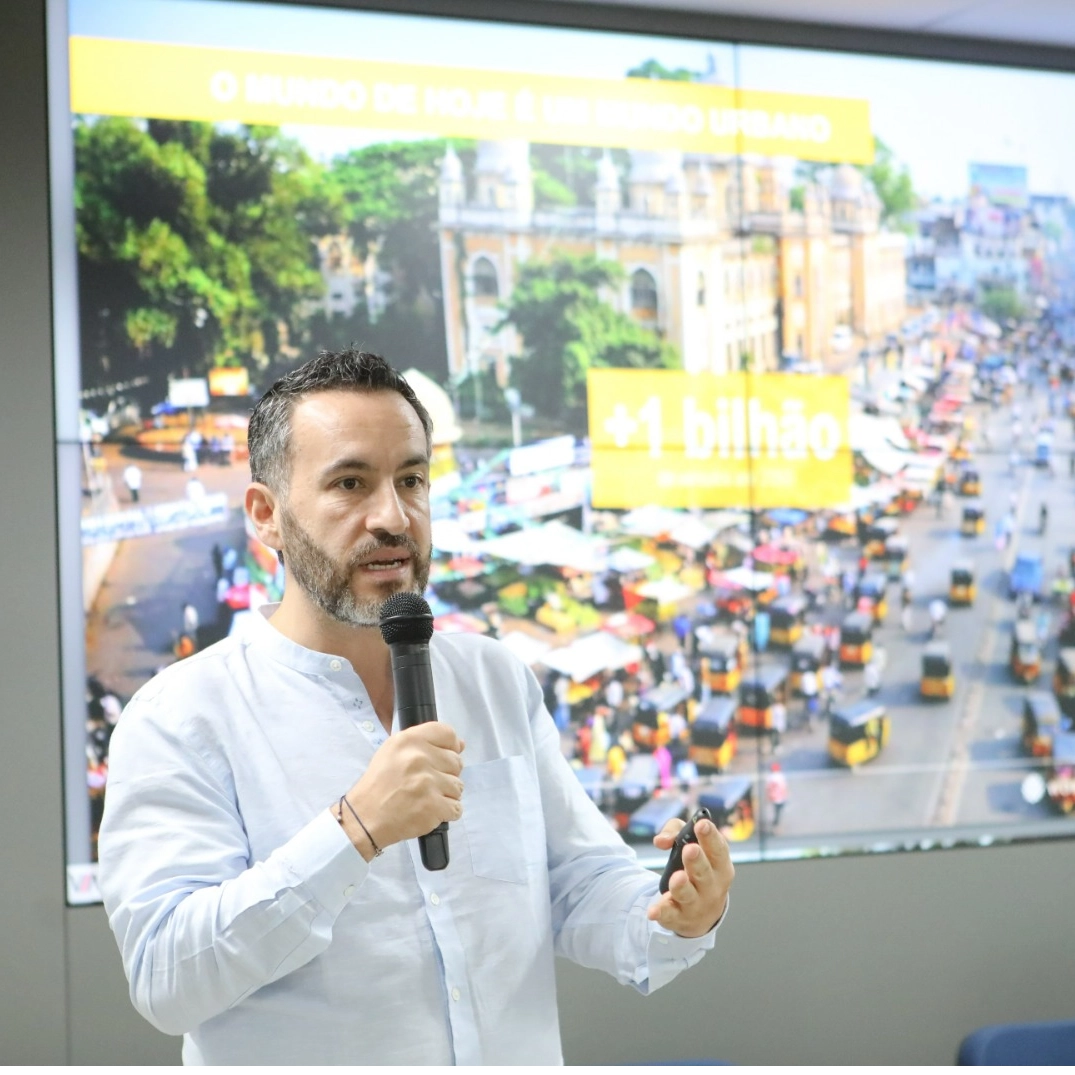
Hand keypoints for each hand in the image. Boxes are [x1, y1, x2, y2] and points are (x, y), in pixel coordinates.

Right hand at [342, 724, 464, 859]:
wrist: (365, 818)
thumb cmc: (379, 783)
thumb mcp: (393, 751)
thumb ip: (425, 743)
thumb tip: (460, 745)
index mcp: (409, 740)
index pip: (447, 734)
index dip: (451, 746)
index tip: (444, 758)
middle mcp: (420, 757)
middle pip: (456, 762)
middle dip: (447, 774)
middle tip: (428, 784)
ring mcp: (428, 783)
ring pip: (458, 786)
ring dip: (447, 794)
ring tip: (427, 798)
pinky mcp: (433, 806)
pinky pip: (457, 807)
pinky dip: (447, 812)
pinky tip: (431, 811)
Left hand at [647, 817, 733, 937]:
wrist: (703, 913)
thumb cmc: (698, 869)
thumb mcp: (691, 844)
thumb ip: (676, 832)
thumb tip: (661, 840)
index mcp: (720, 865)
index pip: (718, 850)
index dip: (710, 837)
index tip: (702, 824)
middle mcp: (712, 886)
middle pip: (704, 873)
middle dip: (697, 860)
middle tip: (690, 849)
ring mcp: (696, 904)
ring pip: (688, 894)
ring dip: (681, 886)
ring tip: (677, 877)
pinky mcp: (678, 917)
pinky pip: (669, 915)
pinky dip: (661, 913)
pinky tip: (653, 911)